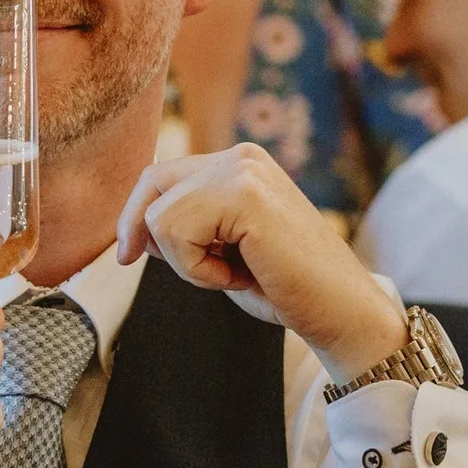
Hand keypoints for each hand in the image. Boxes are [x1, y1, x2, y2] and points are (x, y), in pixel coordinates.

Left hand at [115, 144, 407, 385]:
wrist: (339, 312)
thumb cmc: (285, 288)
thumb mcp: (223, 249)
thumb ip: (188, 227)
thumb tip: (134, 228)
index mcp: (241, 164)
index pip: (162, 174)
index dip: (136, 216)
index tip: (128, 255)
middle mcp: (242, 156)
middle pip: (152, 181)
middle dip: (140, 230)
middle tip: (162, 268)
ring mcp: (244, 170)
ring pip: (159, 214)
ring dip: (183, 262)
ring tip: (229, 275)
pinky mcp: (245, 195)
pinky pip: (175, 232)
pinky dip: (195, 269)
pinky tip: (236, 278)